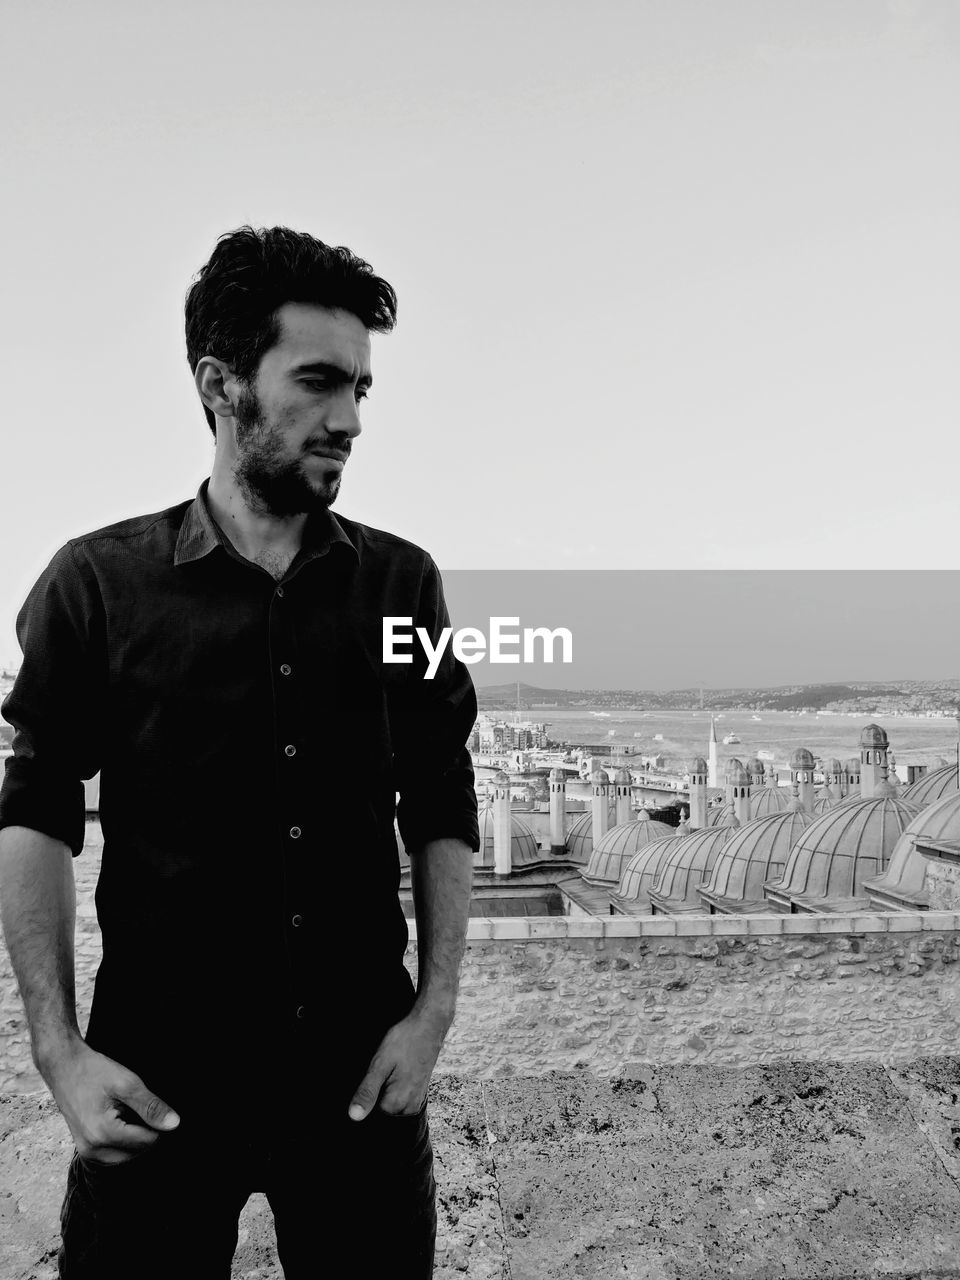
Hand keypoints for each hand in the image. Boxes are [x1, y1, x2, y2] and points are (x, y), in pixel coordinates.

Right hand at [40, 1036, 179, 1164]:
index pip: (149, 1141)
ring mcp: (87, 1152)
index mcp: (103, 1134)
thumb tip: (174, 1125)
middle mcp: (93, 1150)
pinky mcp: (85, 1150)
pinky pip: (114, 1153)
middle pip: (139, 1151)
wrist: (64, 1067)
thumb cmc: (95, 1072)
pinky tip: (117, 1118)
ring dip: (134, 1137)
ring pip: (128, 1155)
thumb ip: (151, 1107)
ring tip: (124, 1110)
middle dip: (144, 1130)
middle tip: (132, 1105)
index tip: (149, 1103)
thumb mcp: (127, 1084)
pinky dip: (122, 1139)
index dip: (157, 1122)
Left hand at [347, 1008, 449, 1120]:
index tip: (374, 1074)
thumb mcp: (380, 1064)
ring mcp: (416, 1101)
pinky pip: (399, 1098)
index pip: (369, 1113)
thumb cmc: (404, 1041)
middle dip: (377, 1092)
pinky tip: (397, 1070)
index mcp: (397, 1104)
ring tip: (392, 1068)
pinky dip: (394, 1086)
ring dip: (385, 1088)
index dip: (365, 1094)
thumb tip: (354, 1117)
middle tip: (384, 1068)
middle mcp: (409, 1108)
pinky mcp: (419, 1093)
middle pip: (381, 1110)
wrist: (428, 1025)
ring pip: (390, 1104)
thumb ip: (367, 1092)